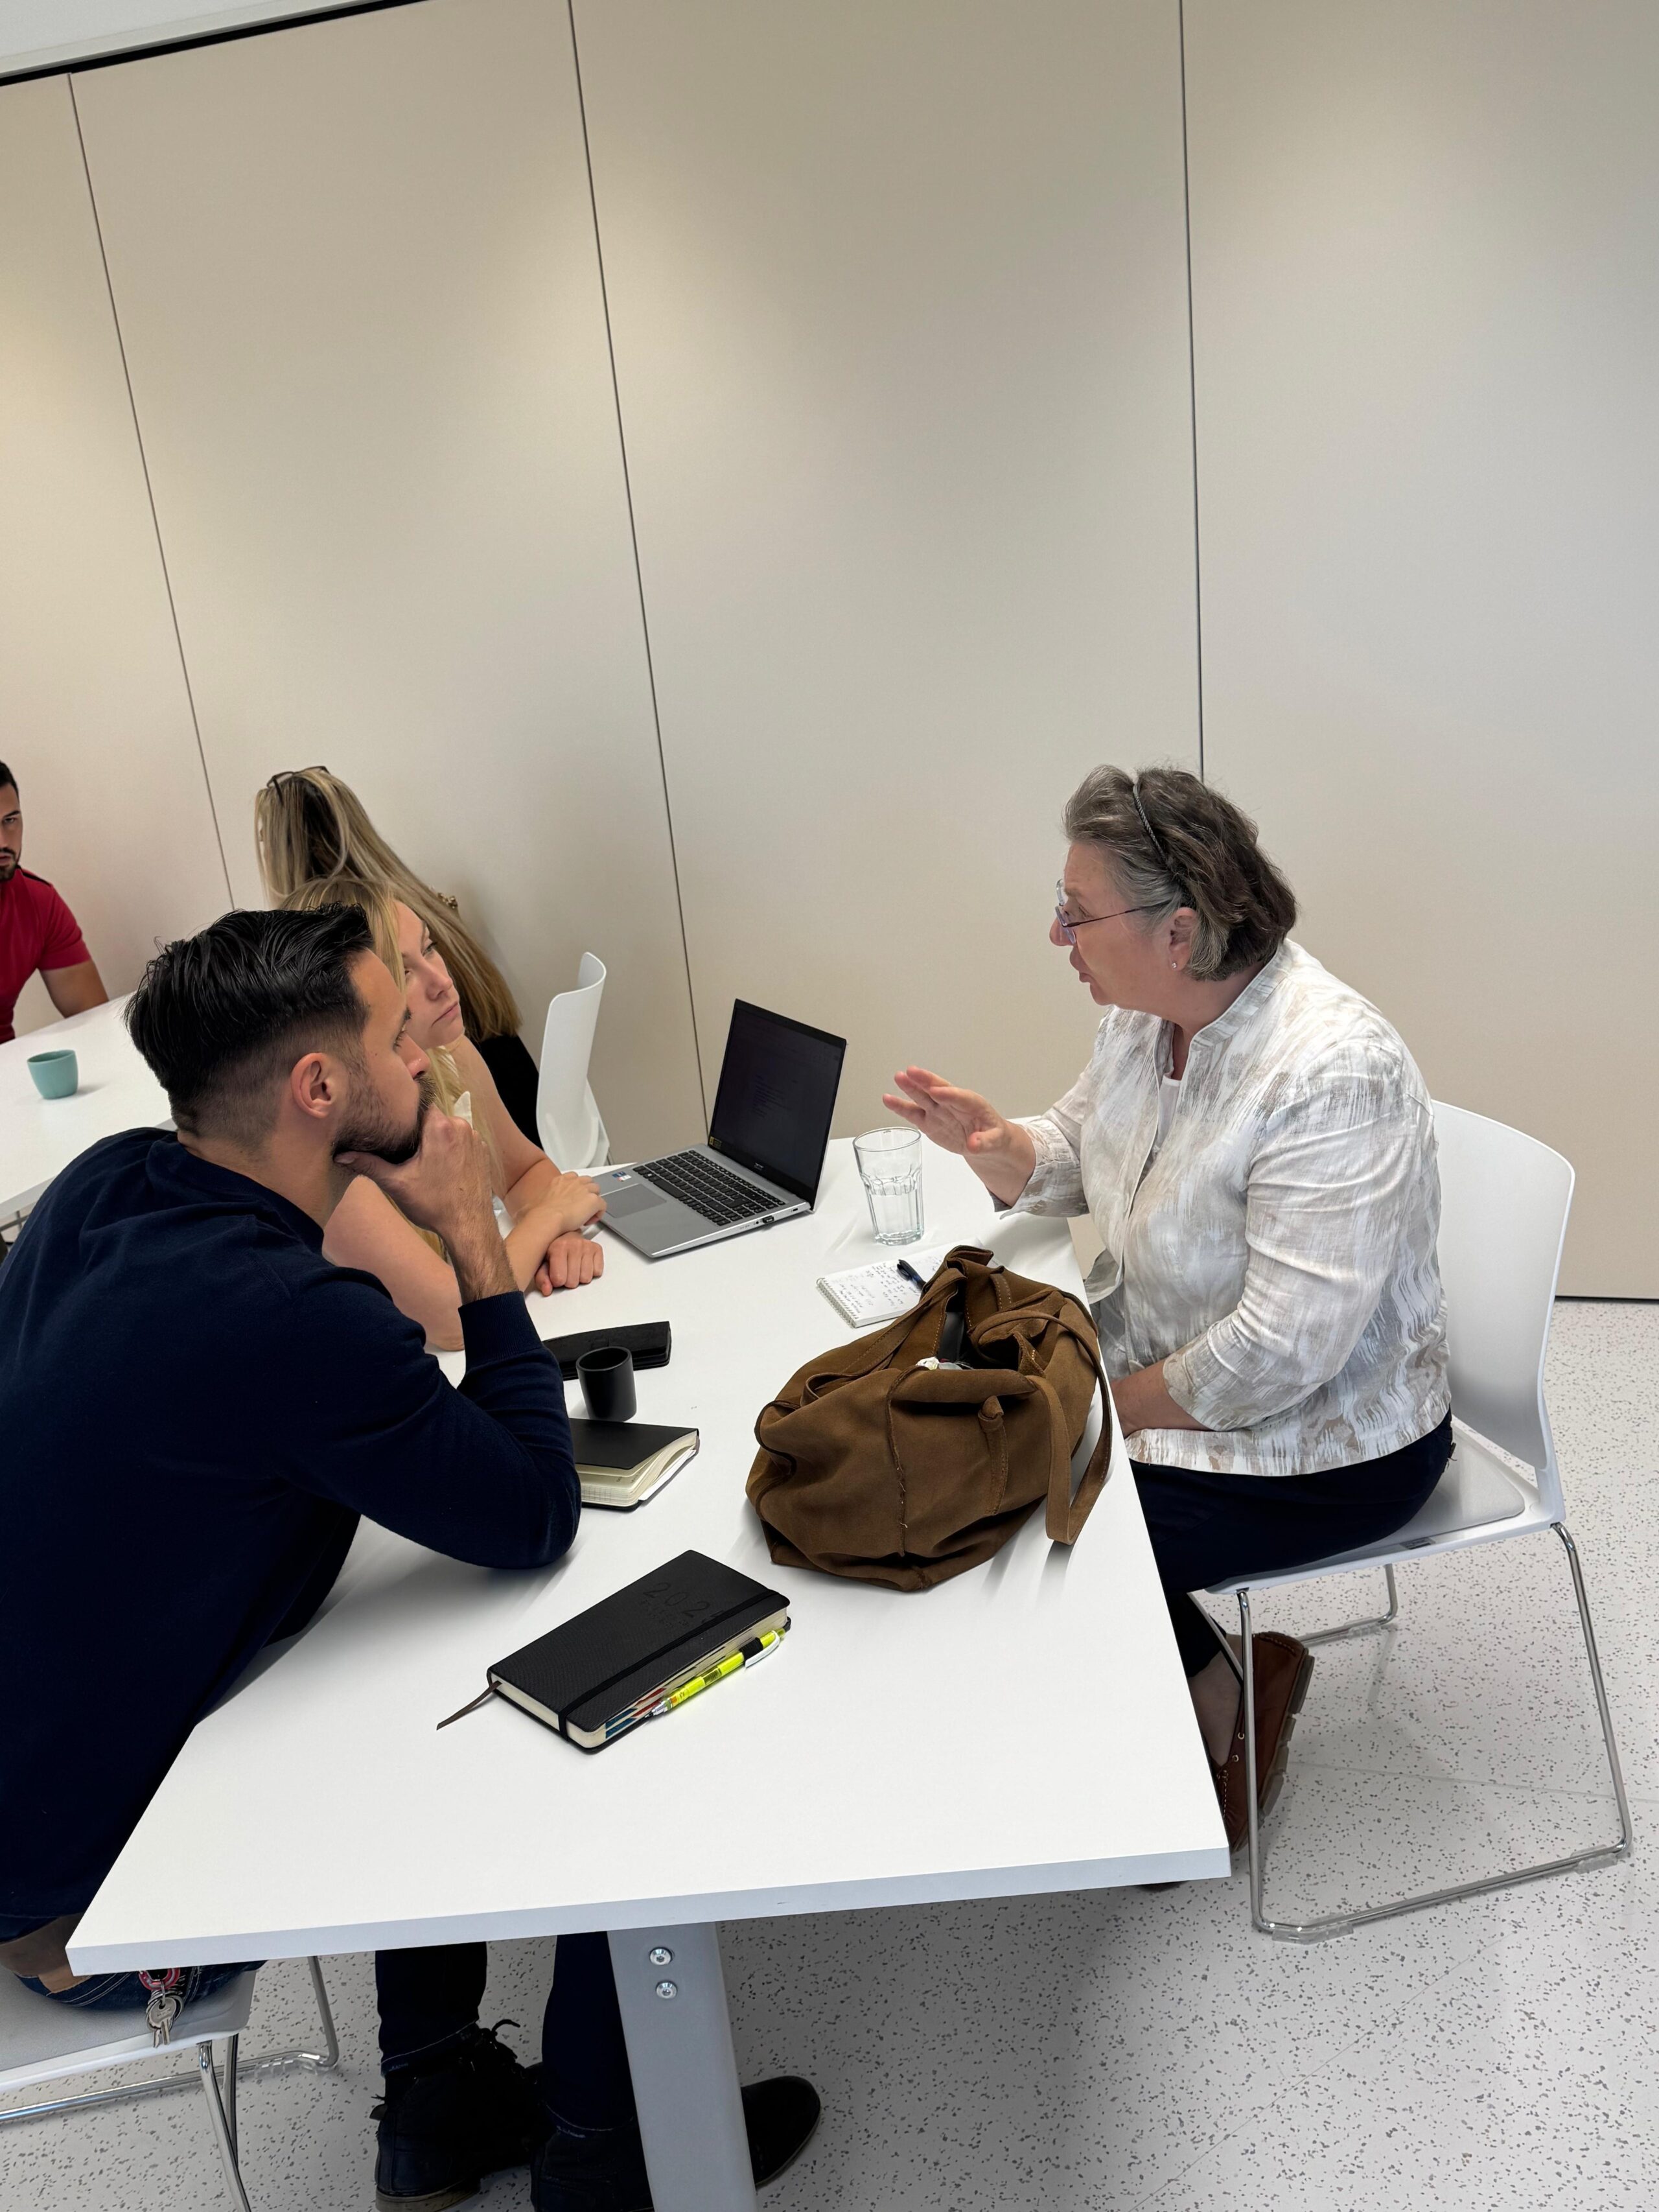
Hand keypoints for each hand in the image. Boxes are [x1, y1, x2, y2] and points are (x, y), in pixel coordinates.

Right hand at [339, 1111, 511, 1302]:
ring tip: (421, 1158)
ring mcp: (475, 1139)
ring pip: (447, 1130)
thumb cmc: (434, 1205)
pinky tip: (441, 1166)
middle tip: (403, 1148)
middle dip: (418, 1131)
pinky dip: (450, 1149)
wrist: (469, 1227)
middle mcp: (462, 1127)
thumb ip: (369, 1165)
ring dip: (435, 1139)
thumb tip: (341, 1156)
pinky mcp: (483, 1152)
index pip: (418, 1106)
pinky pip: (461, 1141)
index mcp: (440, 1127)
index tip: (392, 1126)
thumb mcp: (397, 1184)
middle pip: (432, 1118)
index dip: (404, 1115)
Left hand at [534, 1231, 604, 1294]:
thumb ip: (542, 1278)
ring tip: (574, 1268)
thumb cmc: (553, 1250)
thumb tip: (547, 1290)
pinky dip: (591, 1272)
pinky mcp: (597, 1249)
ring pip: (586, 1278)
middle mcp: (574, 1245)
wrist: (564, 1235)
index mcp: (558, 1247)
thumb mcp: (542, 1263)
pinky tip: (583, 1265)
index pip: (559, 1279)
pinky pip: (597, 1272)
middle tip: (565, 1271)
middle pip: (573, 1282)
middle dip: (568, 1281)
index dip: (556, 1282)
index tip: (555, 1275)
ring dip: (580, 1277)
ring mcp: (587, 1246)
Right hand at [543, 1169, 605, 1237]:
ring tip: (585, 1215)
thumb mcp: (539, 1201)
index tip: (574, 1200)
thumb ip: (543, 1201)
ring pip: (597, 1192)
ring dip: (593, 1203)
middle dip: (587, 1195)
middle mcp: (574, 1182)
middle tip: (580, 1209)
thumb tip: (530, 1209)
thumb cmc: (542, 1214)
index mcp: (561, 1180)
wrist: (547, 1219)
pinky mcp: (593, 1200)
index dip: (577, 1190)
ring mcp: (585, 1189)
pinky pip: (603, 1205)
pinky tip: (589, 1221)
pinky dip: (598, 1213)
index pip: (575, 1178)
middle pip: (589, 1183)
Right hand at [880, 1066, 1035, 1204]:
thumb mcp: (996, 1141)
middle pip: (938, 1089)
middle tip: (912, 1071)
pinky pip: (914, 1113)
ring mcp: (939, 1111)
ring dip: (911, 1088)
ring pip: (924, 1097)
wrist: (986, 1141)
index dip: (949, 1094)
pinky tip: (888, 1099)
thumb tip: (974, 1144)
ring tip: (899, 1077)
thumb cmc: (993, 1135)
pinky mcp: (929, 1121)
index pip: (961, 1097)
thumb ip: (985, 1142)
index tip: (937, 1091)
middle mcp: (953, 1103)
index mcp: (973, 1104)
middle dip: (926, 1081)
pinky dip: (901, 1107)